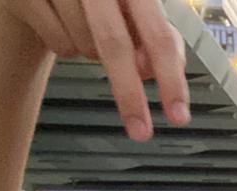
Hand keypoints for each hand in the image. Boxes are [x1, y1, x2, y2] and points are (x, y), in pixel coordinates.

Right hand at [0, 0, 189, 138]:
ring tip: (86, 30)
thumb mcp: (134, 14)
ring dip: (92, 54)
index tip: (178, 116)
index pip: (160, 36)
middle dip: (130, 94)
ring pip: (85, 46)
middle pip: (115, 43)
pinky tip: (62, 25)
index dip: (171, 79)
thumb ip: (156, 39)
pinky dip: (66, 46)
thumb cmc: (101, 2)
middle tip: (141, 132)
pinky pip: (58, 43)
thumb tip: (151, 71)